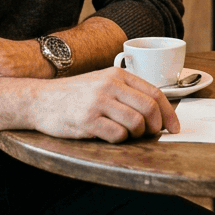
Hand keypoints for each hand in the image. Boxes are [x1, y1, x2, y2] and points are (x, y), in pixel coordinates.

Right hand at [28, 67, 179, 142]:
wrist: (40, 99)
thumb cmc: (75, 95)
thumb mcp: (101, 83)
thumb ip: (126, 91)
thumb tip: (157, 112)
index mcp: (117, 75)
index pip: (154, 92)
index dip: (169, 113)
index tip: (174, 127)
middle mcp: (109, 85)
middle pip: (149, 108)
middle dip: (155, 127)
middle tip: (151, 134)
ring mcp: (98, 102)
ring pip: (136, 123)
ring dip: (136, 135)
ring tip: (125, 134)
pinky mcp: (87, 120)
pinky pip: (117, 135)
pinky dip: (119, 140)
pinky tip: (109, 135)